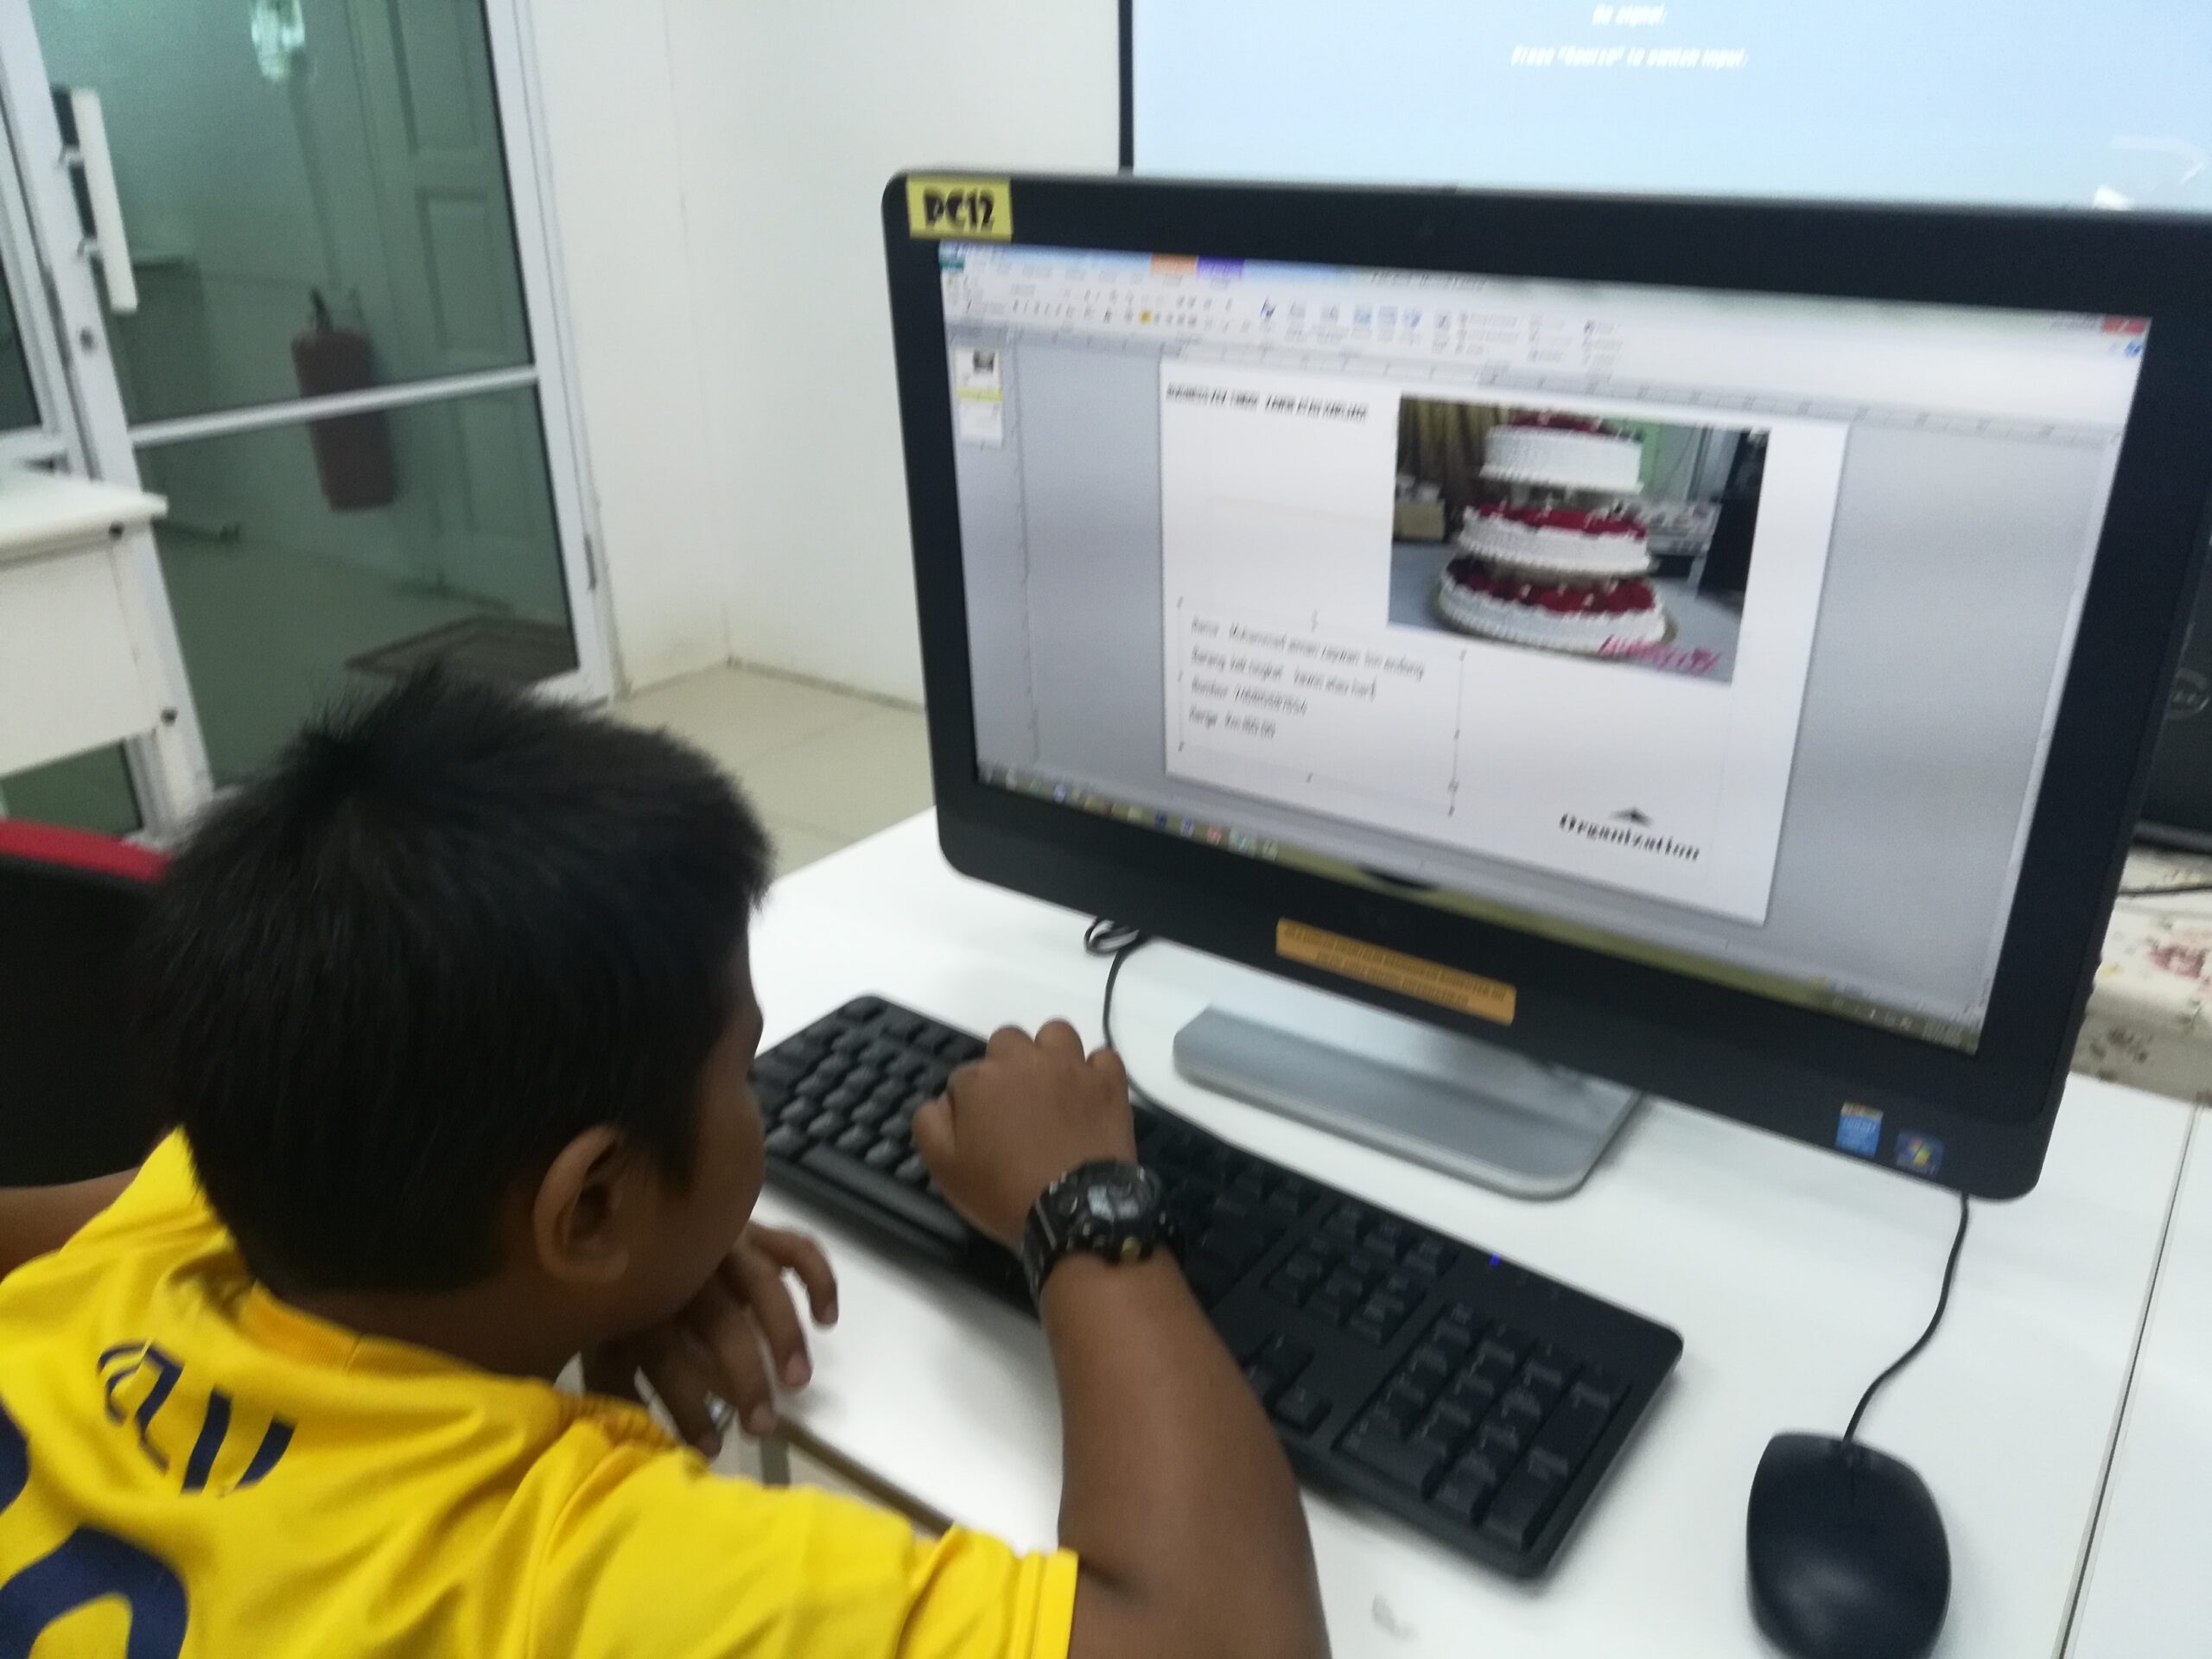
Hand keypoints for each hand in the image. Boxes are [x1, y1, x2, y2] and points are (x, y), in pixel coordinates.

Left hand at [581, 1224, 836, 1454]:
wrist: (619, 1205)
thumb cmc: (614, 1286)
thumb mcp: (602, 1336)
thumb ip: (616, 1384)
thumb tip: (636, 1439)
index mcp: (642, 1298)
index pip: (668, 1360)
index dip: (689, 1408)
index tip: (711, 1449)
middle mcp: (686, 1267)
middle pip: (721, 1323)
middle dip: (746, 1377)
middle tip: (765, 1426)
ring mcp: (724, 1242)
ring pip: (764, 1284)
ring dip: (785, 1334)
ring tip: (799, 1381)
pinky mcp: (753, 1227)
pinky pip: (795, 1246)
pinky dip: (818, 1278)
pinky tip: (827, 1319)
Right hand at [913, 1020, 1137, 1248]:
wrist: (1074, 1209)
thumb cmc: (1003, 1191)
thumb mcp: (945, 1168)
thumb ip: (930, 1122)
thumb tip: (942, 1100)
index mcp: (981, 1079)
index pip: (963, 1076)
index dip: (969, 1103)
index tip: (980, 1131)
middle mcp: (1025, 1060)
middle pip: (1008, 1041)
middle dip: (1006, 1066)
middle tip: (1015, 1105)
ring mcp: (1071, 1066)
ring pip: (1056, 1033)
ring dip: (1050, 1053)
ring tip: (1052, 1086)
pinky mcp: (1108, 1081)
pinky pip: (1103, 1056)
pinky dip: (1095, 1071)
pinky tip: (1089, 1093)